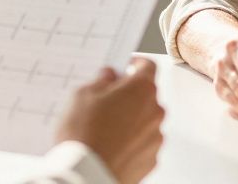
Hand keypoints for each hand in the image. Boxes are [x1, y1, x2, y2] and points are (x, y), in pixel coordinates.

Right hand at [57, 57, 164, 183]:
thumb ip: (100, 81)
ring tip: (104, 129)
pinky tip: (110, 146)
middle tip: (106, 102)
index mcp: (141, 90)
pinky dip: (131, 142)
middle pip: (146, 96)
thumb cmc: (84, 136)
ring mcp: (155, 138)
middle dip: (129, 96)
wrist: (86, 175)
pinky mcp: (150, 160)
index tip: (126, 67)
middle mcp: (155, 112)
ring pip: (145, 121)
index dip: (135, 64)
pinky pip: (143, 144)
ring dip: (130, 121)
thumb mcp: (82, 95)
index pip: (148, 66)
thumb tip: (108, 77)